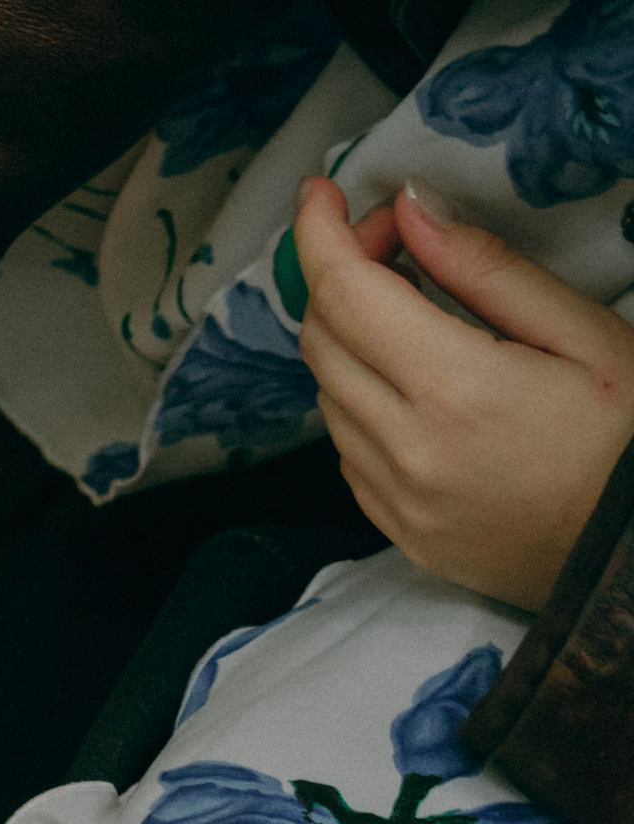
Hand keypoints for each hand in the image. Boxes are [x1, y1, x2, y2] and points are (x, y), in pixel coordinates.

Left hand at [295, 174, 633, 608]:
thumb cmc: (632, 444)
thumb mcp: (585, 336)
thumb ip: (487, 271)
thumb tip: (413, 212)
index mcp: (457, 393)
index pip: (346, 294)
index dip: (320, 233)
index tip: (321, 193)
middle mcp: (407, 452)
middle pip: (323, 340)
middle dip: (341, 275)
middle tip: (395, 241)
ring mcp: (395, 500)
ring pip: (327, 394)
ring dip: (351, 338)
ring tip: (414, 308)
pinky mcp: (396, 531)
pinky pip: (347, 450)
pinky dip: (362, 399)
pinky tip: (415, 382)